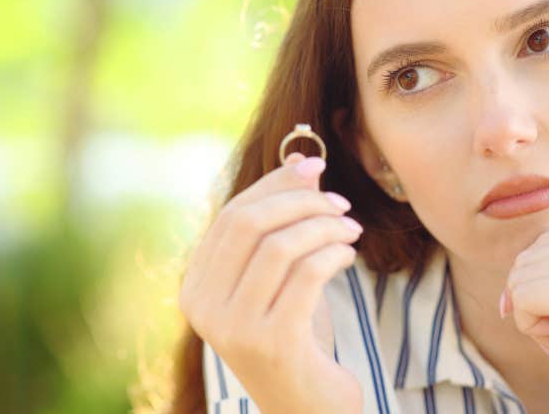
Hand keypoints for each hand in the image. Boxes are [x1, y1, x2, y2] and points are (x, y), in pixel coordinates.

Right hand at [179, 152, 363, 413]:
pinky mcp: (272, 343)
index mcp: (196, 286)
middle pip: (248, 224)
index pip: (232, 215)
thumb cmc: (295, 333)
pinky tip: (348, 254)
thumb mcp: (281, 274)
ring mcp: (234, 329)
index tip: (317, 167)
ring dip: (324, 226)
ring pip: (280, 246)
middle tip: (341, 203)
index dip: (275, 184)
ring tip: (352, 228)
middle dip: (301, 201)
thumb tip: (302, 159)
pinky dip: (334, 253)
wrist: (307, 404)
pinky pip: (307, 275)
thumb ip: (282, 221)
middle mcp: (204, 308)